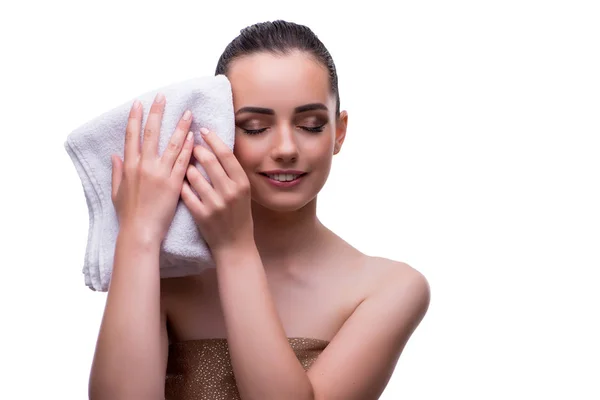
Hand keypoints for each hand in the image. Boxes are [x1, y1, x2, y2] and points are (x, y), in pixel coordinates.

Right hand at [110, 93, 194, 242]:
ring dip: (180, 126)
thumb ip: (117, 171)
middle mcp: (144, 166)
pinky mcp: (174, 184)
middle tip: (162, 97)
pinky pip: (183, 162)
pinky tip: (194, 136)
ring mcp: (160, 174)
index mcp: (129, 166)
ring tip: (188, 113)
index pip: (131, 136)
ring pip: (172, 144)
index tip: (139, 103)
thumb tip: (115, 155)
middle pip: (151, 133)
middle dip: (157, 113)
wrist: (140, 232)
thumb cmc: (128, 215)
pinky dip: (188, 148)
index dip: (135, 118)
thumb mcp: (117, 192)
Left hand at [181, 128, 253, 251]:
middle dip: (196, 149)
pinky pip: (185, 193)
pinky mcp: (201, 215)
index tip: (204, 130)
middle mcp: (230, 192)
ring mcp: (215, 204)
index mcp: (242, 183)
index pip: (226, 154)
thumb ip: (231, 172)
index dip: (213, 139)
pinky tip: (178, 183)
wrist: (234, 246)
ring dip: (187, 168)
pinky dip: (181, 186)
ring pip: (193, 175)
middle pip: (209, 160)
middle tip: (190, 145)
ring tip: (185, 167)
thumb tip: (216, 146)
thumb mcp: (242, 192)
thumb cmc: (238, 215)